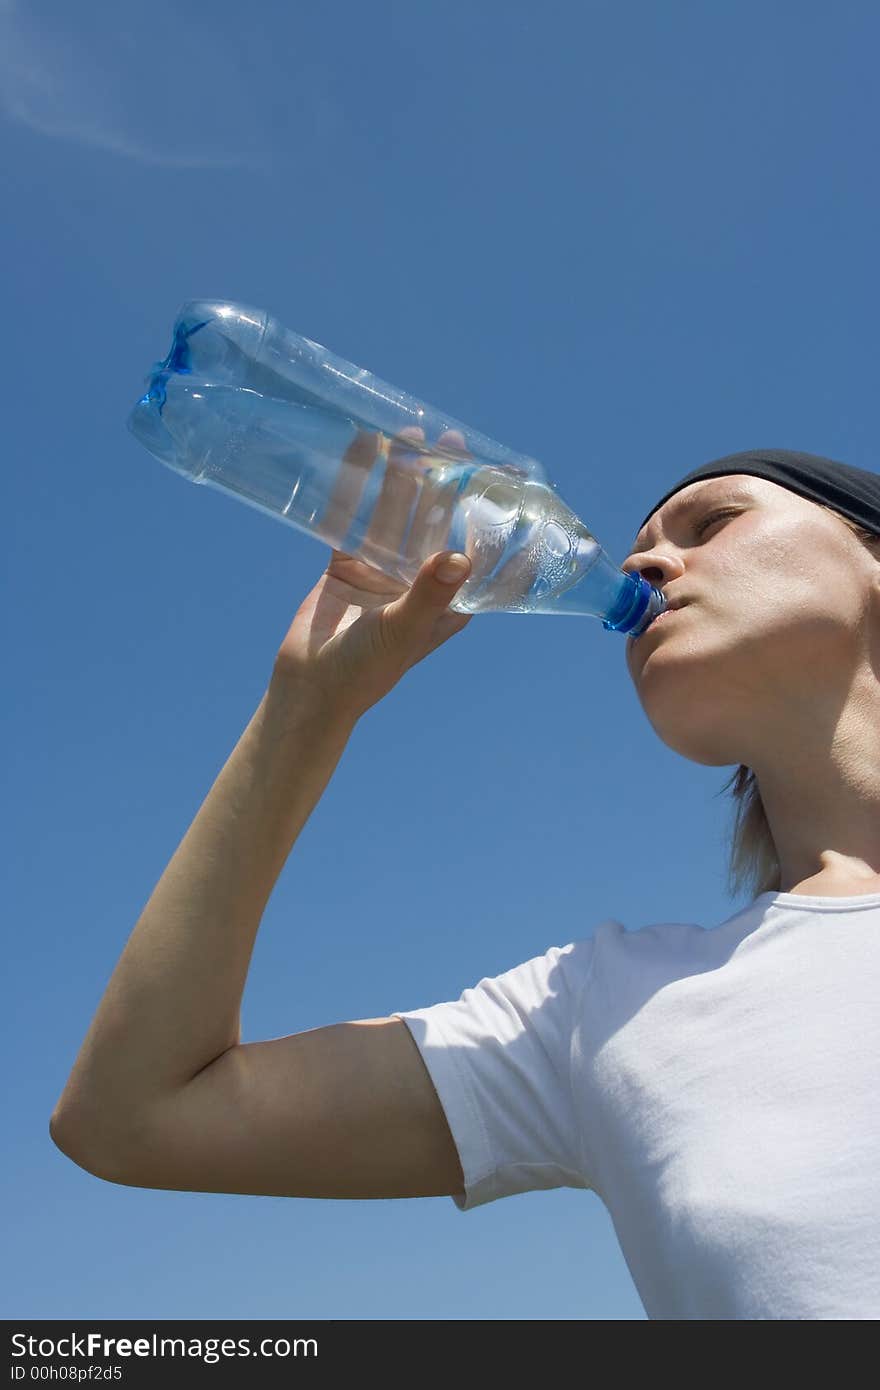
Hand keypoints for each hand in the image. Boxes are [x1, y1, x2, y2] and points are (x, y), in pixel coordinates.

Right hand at [270, 428, 473, 723]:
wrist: (309, 687)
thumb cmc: (366, 670)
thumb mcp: (404, 630)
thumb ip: (430, 594)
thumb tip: (460, 556)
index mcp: (449, 600)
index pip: (479, 551)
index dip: (492, 516)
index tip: (505, 478)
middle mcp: (421, 579)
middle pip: (437, 521)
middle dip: (445, 483)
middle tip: (453, 441)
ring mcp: (383, 568)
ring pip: (396, 513)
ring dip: (404, 477)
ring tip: (412, 437)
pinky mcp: (348, 562)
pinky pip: (355, 517)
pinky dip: (358, 486)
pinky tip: (363, 454)